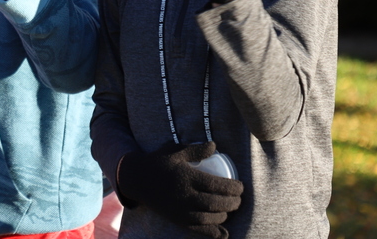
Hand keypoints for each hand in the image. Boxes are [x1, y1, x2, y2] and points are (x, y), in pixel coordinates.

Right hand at [117, 141, 242, 236]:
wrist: (136, 179)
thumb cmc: (158, 162)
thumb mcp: (175, 151)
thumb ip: (196, 150)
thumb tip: (215, 146)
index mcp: (186, 177)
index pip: (217, 185)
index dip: (234, 188)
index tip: (241, 186)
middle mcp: (184, 195)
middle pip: (216, 203)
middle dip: (233, 203)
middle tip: (239, 199)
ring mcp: (180, 210)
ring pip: (209, 217)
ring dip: (224, 215)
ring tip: (230, 209)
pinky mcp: (176, 219)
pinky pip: (198, 229)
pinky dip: (213, 232)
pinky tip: (224, 232)